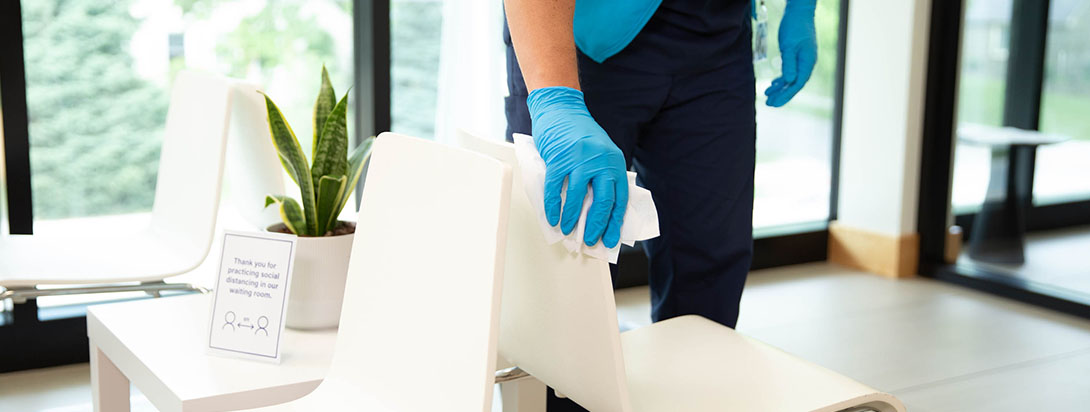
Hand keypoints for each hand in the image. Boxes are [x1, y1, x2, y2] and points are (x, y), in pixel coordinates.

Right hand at [527, 86, 627, 247]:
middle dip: (596, 225)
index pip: (620, 198)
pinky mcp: (559, 159)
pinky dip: (554, 206)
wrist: (561, 109)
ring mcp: (579, 160)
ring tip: (568, 231)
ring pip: (578, 198)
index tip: (611, 239)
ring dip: (572, 219)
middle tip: (591, 240)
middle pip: (602, 201)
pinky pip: (556, 189)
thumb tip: (599, 210)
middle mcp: (600, 161)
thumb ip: (603, 175)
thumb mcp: (601, 152)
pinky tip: (553, 218)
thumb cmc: (579, 133)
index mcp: (614, 162)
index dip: (615, 222)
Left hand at [765, 0, 816, 106]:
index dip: (785, 95)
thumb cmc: (794, 27)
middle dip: (782, 95)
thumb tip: (789, 81)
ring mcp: (803, 61)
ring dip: (780, 88)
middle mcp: (807, 64)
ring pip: (791, 79)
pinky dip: (781, 79)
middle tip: (769, 104)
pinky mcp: (797, 57)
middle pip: (794, 85)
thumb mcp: (789, 45)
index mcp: (807, 62)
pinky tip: (773, 84)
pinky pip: (790, 72)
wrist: (799, 13)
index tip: (774, 103)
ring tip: (767, 95)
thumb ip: (789, 63)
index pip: (797, 84)